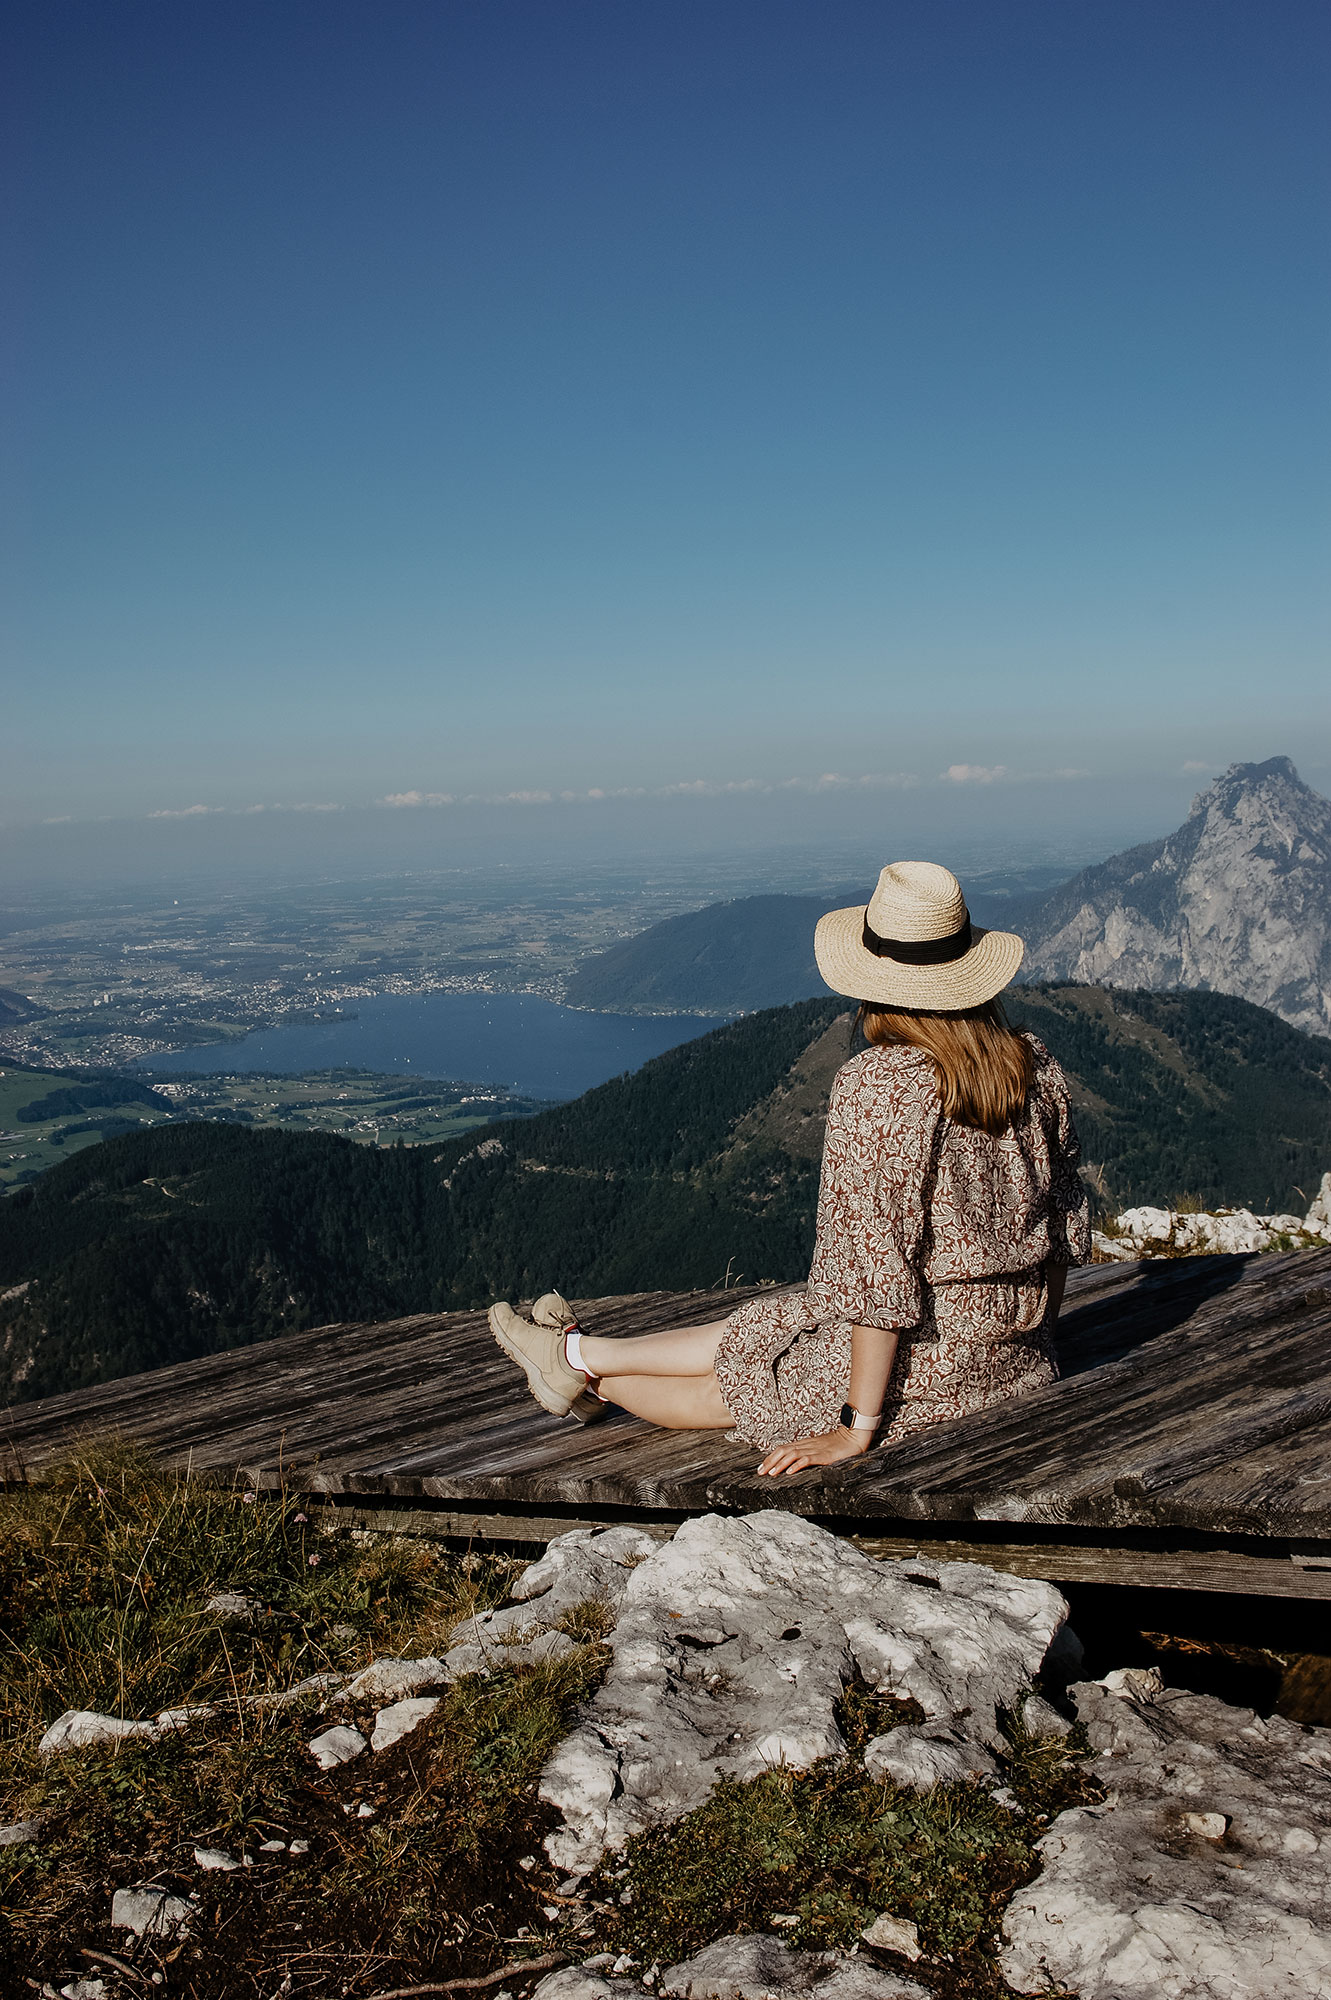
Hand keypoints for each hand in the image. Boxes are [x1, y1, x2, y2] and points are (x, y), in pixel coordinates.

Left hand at [757, 1427, 872, 1475]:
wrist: (854, 1436)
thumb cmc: (839, 1443)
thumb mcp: (820, 1448)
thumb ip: (809, 1453)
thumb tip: (796, 1463)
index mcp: (805, 1444)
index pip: (783, 1449)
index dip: (770, 1457)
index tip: (761, 1467)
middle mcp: (807, 1445)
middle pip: (783, 1450)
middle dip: (770, 1461)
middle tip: (760, 1472)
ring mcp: (815, 1449)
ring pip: (791, 1454)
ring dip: (779, 1464)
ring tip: (771, 1473)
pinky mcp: (823, 1455)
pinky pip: (807, 1459)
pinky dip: (797, 1465)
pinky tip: (790, 1471)